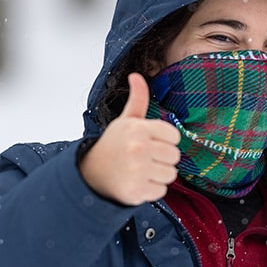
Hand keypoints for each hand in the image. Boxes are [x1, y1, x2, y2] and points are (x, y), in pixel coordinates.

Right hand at [79, 73, 180, 204]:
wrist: (91, 172)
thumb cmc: (114, 145)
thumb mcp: (125, 120)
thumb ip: (137, 99)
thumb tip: (136, 76)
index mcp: (138, 128)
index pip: (174, 136)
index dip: (166, 141)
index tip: (152, 143)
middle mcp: (138, 147)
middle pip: (175, 156)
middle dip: (163, 159)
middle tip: (145, 158)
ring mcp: (137, 170)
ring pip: (171, 175)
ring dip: (159, 175)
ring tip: (141, 170)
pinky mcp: (136, 190)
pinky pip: (161, 191)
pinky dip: (151, 189)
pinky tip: (138, 182)